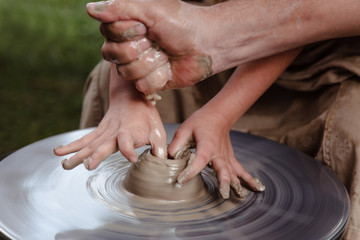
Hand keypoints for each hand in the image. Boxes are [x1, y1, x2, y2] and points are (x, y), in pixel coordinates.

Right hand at [54, 64, 166, 169]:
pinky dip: (72, 145)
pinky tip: (58, 152)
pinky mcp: (98, 131)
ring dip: (76, 153)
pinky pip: (84, 139)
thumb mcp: (158, 128)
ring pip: (89, 143)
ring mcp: (104, 131)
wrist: (131, 94)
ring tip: (64, 164)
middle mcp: (114, 131)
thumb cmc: (146, 115)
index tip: (132, 158)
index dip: (130, 149)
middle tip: (86, 165)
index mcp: (130, 130)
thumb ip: (158, 145)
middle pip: (103, 144)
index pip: (128, 141)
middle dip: (95, 155)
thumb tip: (161, 161)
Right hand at [86, 0, 214, 93]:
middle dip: (136, 49)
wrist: (207, 44)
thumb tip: (89, 9)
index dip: (125, 32)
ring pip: (126, 73)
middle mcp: (129, 46)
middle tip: (155, 41)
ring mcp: (139, 65)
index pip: (107, 33)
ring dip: (150, 63)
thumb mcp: (150, 9)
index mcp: (126, 26)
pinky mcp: (150, 82)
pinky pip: (142, 86)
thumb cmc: (181, 23)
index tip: (145, 27)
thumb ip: (120, 8)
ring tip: (164, 55)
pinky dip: (159, 77)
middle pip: (111, 55)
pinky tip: (168, 69)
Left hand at [168, 108, 264, 198]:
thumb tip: (169, 159)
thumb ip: (176, 144)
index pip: (200, 160)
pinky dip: (249, 179)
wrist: (218, 115)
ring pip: (234, 172)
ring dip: (239, 184)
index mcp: (207, 145)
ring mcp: (227, 157)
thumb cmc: (200, 122)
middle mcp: (219, 153)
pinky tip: (257, 188)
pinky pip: (240, 170)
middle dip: (224, 182)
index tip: (181, 180)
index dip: (191, 171)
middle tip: (224, 194)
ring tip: (242, 196)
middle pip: (223, 169)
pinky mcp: (230, 159)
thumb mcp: (184, 129)